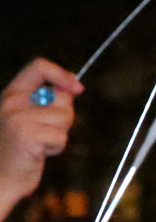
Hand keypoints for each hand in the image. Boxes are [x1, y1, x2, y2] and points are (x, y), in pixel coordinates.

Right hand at [0, 59, 77, 211]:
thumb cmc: (19, 150)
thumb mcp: (28, 119)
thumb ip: (47, 102)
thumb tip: (73, 85)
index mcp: (12, 94)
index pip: (38, 67)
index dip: (62, 74)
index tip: (78, 87)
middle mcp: (12, 102)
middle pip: (62, 98)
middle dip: (65, 118)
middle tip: (45, 133)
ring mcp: (17, 118)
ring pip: (64, 118)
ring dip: (59, 135)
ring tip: (39, 145)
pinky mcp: (26, 135)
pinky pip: (60, 137)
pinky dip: (56, 148)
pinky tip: (38, 154)